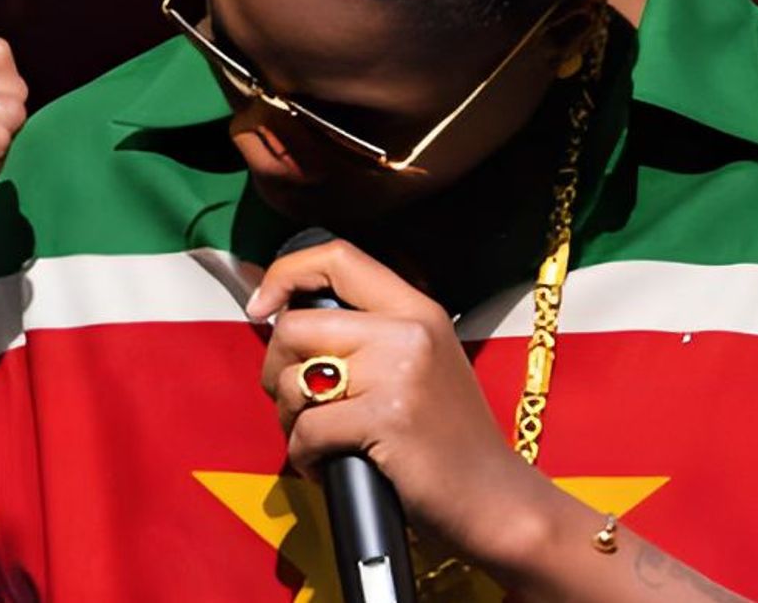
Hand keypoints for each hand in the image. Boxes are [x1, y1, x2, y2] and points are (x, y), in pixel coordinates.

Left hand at [248, 238, 552, 566]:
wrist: (495, 499)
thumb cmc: (450, 442)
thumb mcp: (423, 364)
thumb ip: (370, 336)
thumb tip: (285, 320)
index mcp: (417, 310)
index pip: (337, 258)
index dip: (285, 274)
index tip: (262, 308)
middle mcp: (409, 331)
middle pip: (295, 327)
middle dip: (275, 372)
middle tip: (295, 404)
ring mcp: (399, 373)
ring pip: (293, 381)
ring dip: (290, 420)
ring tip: (319, 441)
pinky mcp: (387, 419)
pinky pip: (307, 430)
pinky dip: (306, 458)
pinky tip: (331, 466)